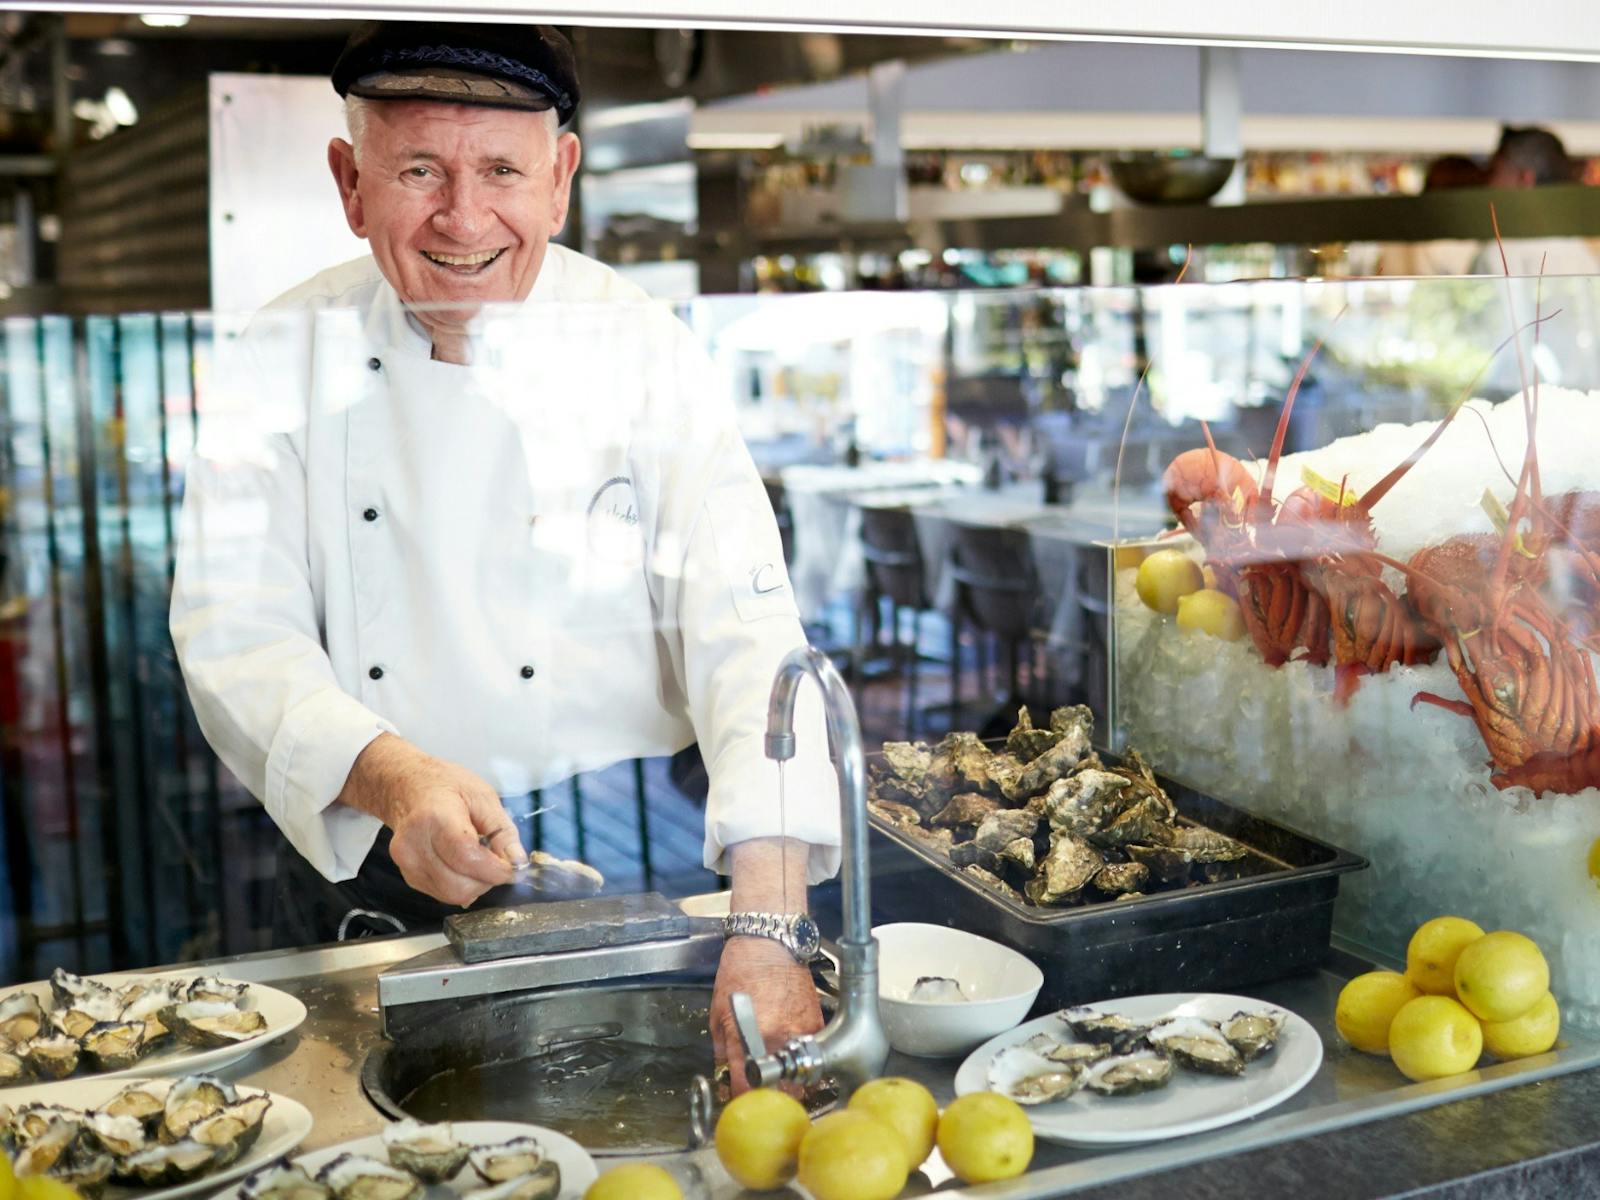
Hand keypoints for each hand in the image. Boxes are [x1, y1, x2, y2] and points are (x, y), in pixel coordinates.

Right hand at [338, 733, 526, 905]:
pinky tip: (463, 863)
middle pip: (458, 885)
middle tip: (498, 861)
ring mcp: (408, 863)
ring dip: (475, 885)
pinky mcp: (409, 876)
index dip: (495, 869)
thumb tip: (518, 862)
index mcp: (434, 818)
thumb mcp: (483, 796)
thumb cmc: (445, 785)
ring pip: (451, 895)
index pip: (467, 857)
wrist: (408, 787)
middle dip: (487, 880)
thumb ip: (503, 831)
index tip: (513, 867)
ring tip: (479, 858)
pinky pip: (443, 894)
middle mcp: (414, 845)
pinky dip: (461, 885)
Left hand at [711, 936, 823, 1095]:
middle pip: (780, 1092)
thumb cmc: (740, 971)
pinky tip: (790, 1052)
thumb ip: (722, 1052)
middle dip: (770, 1097)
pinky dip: (804, 1061)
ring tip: (777, 1075)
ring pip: (802, 1079)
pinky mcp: (818, 1025)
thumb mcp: (718, 1013)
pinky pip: (813, 1056)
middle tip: (760, 1091)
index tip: (740, 1102)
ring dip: (789, 1083)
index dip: (742, 1100)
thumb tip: (726, 1080)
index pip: (747, 1088)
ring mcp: (802, 1033)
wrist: (769, 944)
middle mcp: (777, 1038)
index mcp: (748, 1037)